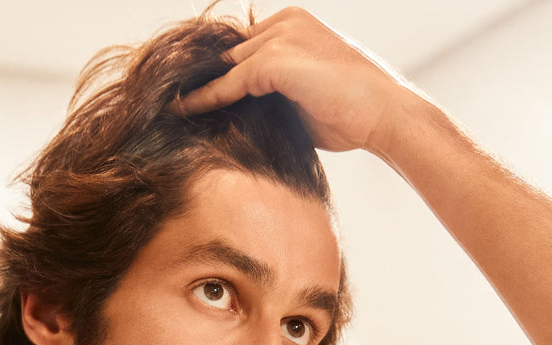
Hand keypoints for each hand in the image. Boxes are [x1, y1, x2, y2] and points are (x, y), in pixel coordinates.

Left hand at [176, 7, 420, 154]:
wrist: (385, 114)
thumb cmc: (350, 113)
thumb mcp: (302, 97)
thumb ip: (270, 93)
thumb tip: (235, 114)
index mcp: (293, 22)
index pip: (240, 45)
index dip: (215, 71)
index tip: (186, 95)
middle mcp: (285, 21)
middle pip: (226, 51)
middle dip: (200, 77)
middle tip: (166, 102)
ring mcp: (279, 37)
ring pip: (224, 65)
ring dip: (196, 89)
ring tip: (167, 111)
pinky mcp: (274, 60)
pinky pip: (228, 83)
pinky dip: (205, 100)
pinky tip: (182, 115)